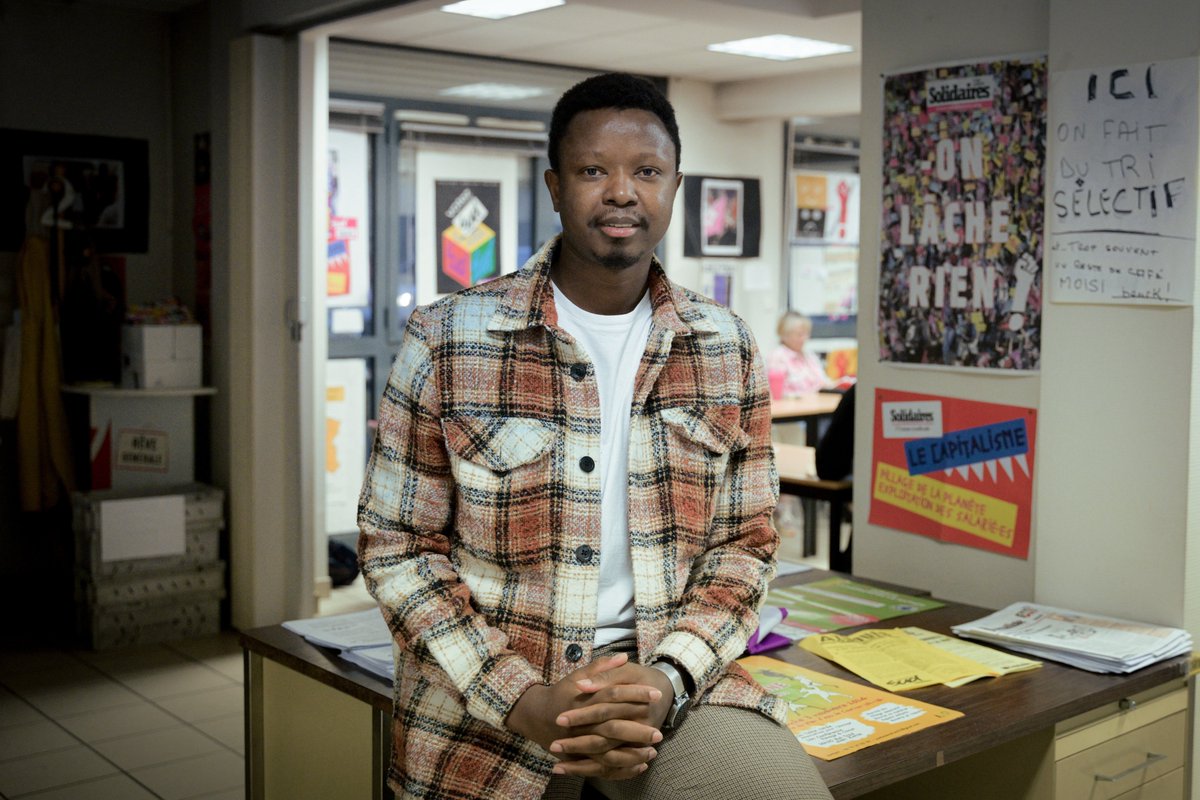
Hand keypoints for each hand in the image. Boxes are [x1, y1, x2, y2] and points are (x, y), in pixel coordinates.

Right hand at [505, 654, 664, 779]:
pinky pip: (602, 767)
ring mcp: (578, 742)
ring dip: (631, 753)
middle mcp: (581, 723)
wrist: (536, 715)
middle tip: (658, 733)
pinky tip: (640, 766)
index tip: (656, 694)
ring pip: (608, 752)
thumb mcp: (578, 675)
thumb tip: (624, 657)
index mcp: (583, 699)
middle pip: (612, 727)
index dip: (636, 694)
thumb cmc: (562, 693)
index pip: (613, 695)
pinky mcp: (578, 757)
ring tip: (653, 751)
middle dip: (637, 731)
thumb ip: (601, 667)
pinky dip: (621, 770)